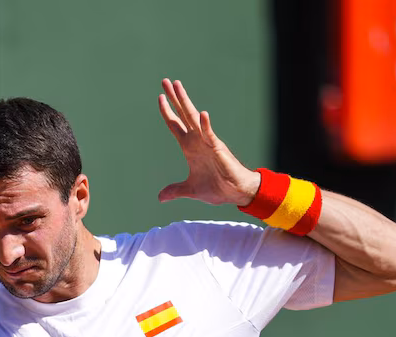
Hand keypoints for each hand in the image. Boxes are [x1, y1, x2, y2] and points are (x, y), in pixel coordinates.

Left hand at [157, 78, 260, 206]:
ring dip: (185, 101)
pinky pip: (210, 135)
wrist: (235, 193)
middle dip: (174, 97)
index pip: (175, 125)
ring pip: (194, 117)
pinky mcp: (218, 149)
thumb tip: (160, 197)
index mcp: (190, 147)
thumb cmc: (216, 188)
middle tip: (165, 80)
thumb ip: (175, 190)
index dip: (167, 112)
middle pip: (183, 114)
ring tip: (177, 85)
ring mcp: (207, 142)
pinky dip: (205, 125)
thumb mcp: (190, 190)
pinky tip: (202, 114)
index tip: (160, 97)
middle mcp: (197, 140)